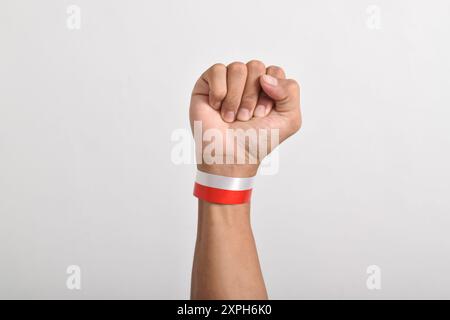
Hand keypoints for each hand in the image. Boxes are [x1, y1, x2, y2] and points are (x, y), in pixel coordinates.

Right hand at [190, 60, 300, 176]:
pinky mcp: (208, 83)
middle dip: (252, 97)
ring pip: (237, 68)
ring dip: (235, 98)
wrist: (231, 155)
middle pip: (256, 67)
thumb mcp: (290, 119)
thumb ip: (291, 91)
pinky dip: (219, 92)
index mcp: (269, 87)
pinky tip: (217, 107)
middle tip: (245, 118)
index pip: (274, 72)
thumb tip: (264, 77)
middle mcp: (248, 81)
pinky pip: (217, 70)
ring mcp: (228, 81)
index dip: (270, 94)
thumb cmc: (257, 141)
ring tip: (231, 116)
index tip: (263, 115)